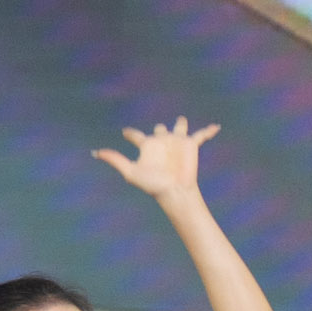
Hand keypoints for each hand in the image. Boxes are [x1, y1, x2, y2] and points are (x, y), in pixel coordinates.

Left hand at [89, 118, 215, 203]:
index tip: (126, 132)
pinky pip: (202, 135)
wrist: (174, 190)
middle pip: (160, 130)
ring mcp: (177, 143)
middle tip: (159, 128)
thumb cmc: (152, 183)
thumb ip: (114, 159)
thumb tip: (94, 153)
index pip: (136, 136)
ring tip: (181, 120)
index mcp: (147, 146)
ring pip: (180, 128)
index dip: (130, 133)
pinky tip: (217, 126)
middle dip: (160, 128)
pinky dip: (209, 130)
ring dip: (181, 124)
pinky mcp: (191, 145)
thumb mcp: (130, 171)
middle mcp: (162, 143)